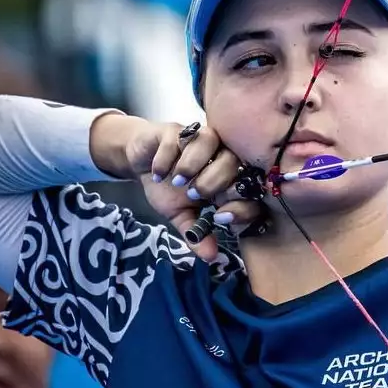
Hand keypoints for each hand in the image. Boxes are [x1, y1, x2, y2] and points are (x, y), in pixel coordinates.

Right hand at [123, 121, 261, 259]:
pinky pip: (178, 137)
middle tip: (194, 195)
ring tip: (177, 181)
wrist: (141, 162)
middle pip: (231, 160)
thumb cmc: (167, 187)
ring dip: (193, 164)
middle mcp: (217, 154)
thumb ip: (196, 233)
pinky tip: (158, 173)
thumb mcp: (181, 215)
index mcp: (227, 178)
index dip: (240, 203)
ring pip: (209, 140)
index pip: (246, 187)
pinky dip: (167, 157)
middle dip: (214, 180)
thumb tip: (210, 257)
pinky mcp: (174, 130)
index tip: (221, 219)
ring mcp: (196, 139)